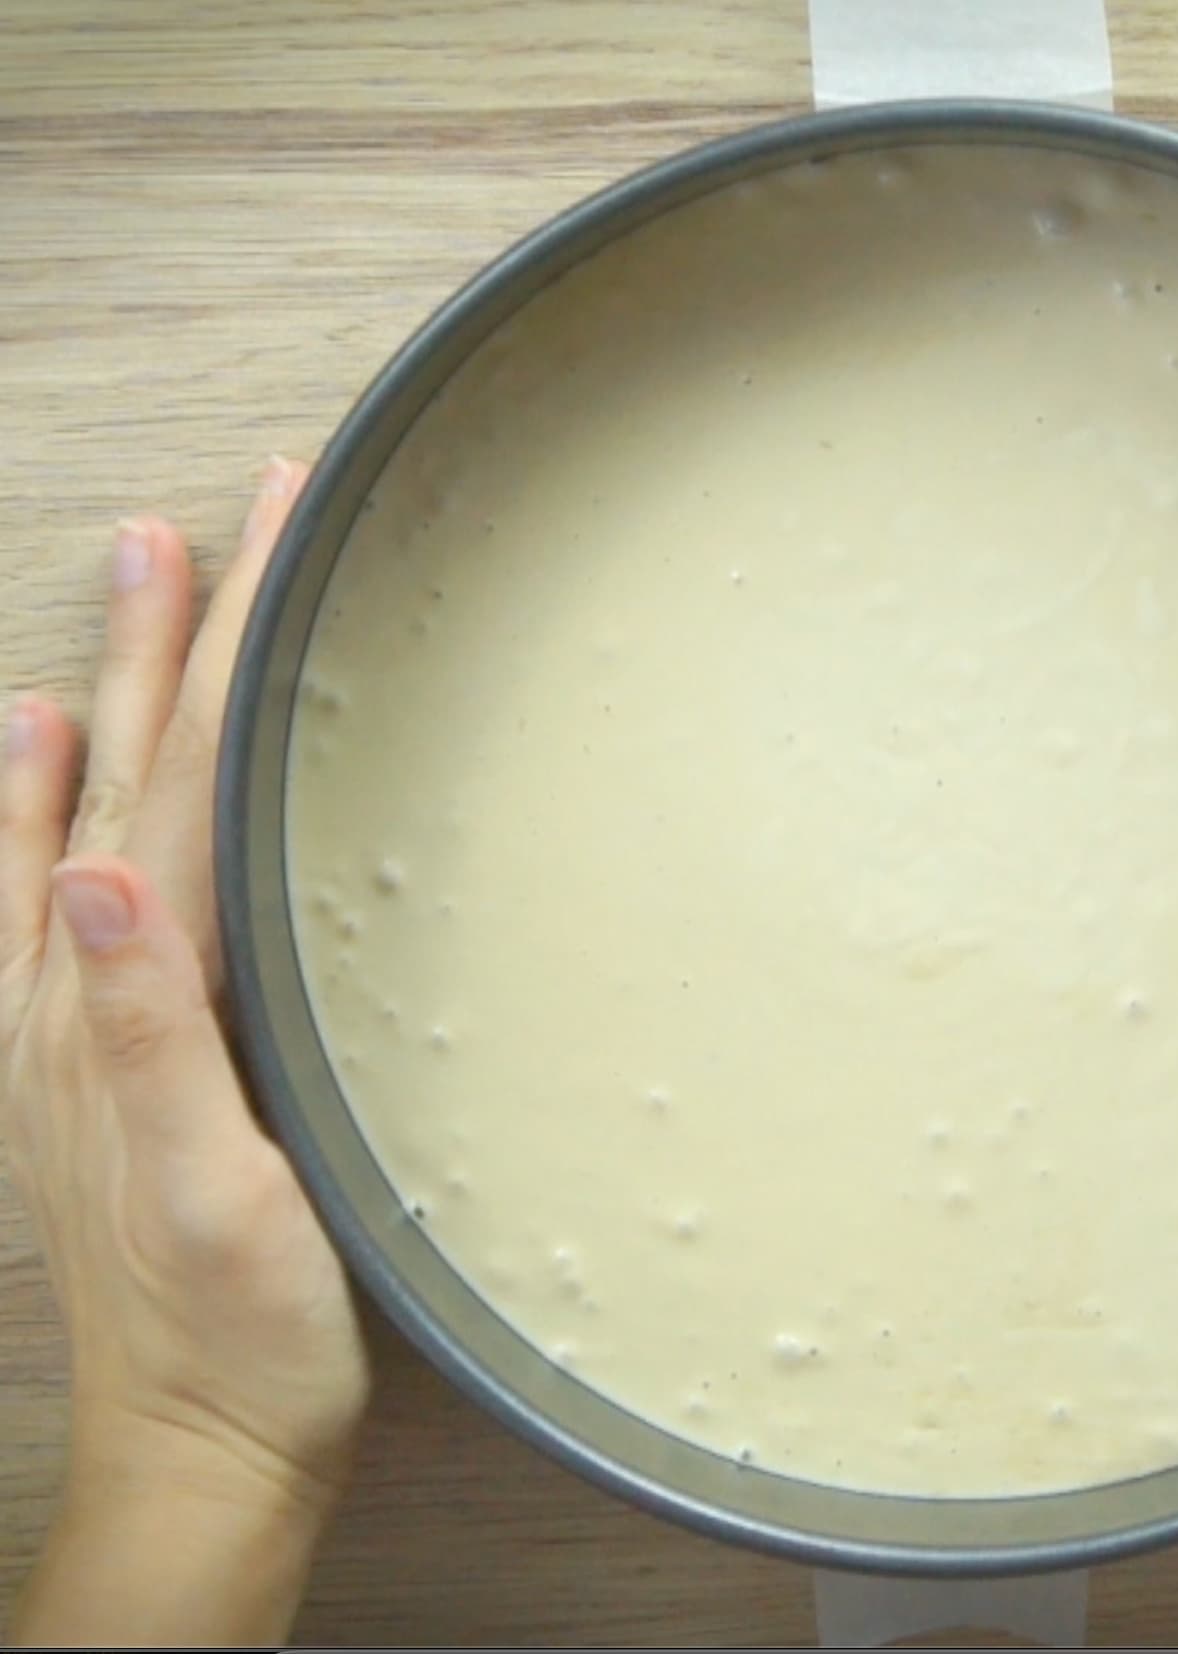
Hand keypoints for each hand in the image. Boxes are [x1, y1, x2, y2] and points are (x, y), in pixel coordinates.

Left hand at [2, 460, 369, 1644]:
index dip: (221, 655)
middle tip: (192, 529)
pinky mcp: (100, 1062)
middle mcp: (79, 995)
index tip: (263, 537)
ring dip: (108, 701)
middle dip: (162, 642)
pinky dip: (53, 817)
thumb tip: (91, 868)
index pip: (171, 784)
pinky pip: (63, 901)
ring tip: (125, 601)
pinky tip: (64, 783)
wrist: (200, 1448)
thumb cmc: (232, 1332)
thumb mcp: (202, 1196)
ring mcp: (79, 1026)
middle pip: (123, 776)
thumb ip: (135, 1033)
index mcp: (117, 1002)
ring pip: (90, 819)